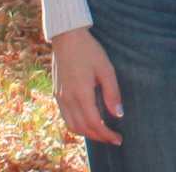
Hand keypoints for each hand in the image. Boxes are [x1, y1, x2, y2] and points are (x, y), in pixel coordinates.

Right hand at [51, 26, 124, 143]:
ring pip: (72, 126)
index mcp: (81, 94)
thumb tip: (118, 114)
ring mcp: (60, 97)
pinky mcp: (57, 93)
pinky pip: (66, 117)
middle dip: (98, 137)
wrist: (66, 37)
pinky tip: (87, 121)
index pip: (94, 124)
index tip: (118, 139)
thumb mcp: (106, 69)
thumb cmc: (89, 50)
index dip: (107, 134)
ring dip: (87, 133)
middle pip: (83, 128)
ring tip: (101, 132)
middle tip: (113, 139)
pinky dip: (77, 125)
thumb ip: (112, 93)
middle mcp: (68, 99)